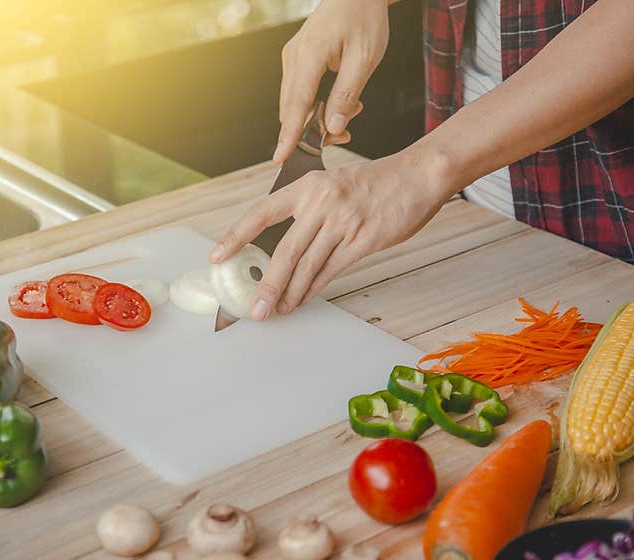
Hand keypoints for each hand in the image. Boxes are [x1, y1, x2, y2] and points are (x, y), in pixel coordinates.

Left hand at [209, 146, 451, 319]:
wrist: (417, 176)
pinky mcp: (363, 240)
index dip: (235, 236)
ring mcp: (343, 221)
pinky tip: (303, 299)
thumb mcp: (333, 186)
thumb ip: (308, 211)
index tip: (217, 257)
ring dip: (290, 293)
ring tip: (278, 309)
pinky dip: (314, 288)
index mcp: (306, 186)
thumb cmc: (375, 184)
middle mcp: (321, 202)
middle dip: (266, 284)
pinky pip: (331, 270)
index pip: (261, 213)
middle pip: (284, 251)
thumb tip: (284, 248)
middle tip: (255, 308)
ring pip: (307, 266)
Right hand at [275, 0, 389, 161]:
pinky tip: (338, 102)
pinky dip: (315, 106)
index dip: (290, 135)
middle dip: (314, 131)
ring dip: (317, 118)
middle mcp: (293, 58)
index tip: (281, 157)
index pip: (297, 105)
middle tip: (346, 134)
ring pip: (295, 104)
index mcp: (309, 56)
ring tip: (350, 112)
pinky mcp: (295, 61)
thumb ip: (347, 95)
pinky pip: (299, 93)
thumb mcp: (365, 58)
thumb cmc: (364, 19)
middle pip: (293, 109)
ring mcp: (292, 59)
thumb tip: (332, 127)